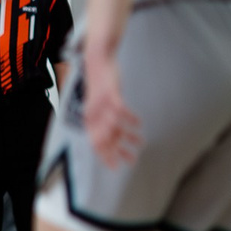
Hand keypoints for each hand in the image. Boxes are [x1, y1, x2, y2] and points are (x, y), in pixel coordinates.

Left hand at [79, 50, 141, 168]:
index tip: (116, 167)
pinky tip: (138, 124)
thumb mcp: (101, 107)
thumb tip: (115, 138)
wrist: (97, 62)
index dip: (105, 156)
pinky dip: (129, 118)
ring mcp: (101, 104)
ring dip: (127, 137)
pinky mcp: (110, 94)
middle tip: (132, 161)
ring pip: (113, 126)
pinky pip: (119, 109)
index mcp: (90, 119)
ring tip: (140, 143)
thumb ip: (107, 122)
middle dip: (118, 152)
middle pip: (105, 138)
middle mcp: (93, 114)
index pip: (96, 144)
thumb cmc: (100, 88)